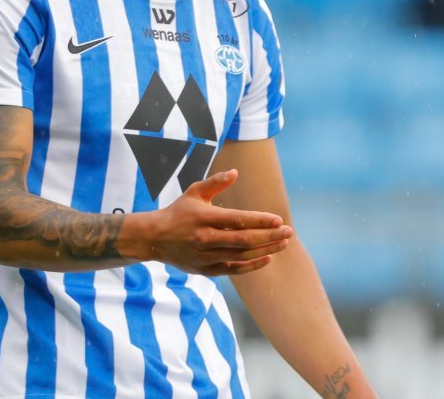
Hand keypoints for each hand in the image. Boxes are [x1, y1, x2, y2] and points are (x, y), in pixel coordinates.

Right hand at [130, 169, 293, 275]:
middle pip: (243, 240)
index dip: (259, 220)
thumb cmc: (178, 212)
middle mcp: (205, 238)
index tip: (278, 219)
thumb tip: (236, 173)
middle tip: (289, 232)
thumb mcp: (194, 192)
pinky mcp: (205, 269)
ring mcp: (205, 256)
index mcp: (203, 218)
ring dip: (265, 249)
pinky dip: (251, 265)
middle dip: (269, 236)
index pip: (237, 220)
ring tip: (284, 243)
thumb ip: (215, 183)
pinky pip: (233, 269)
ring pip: (241, 255)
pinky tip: (268, 257)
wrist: (154, 239)